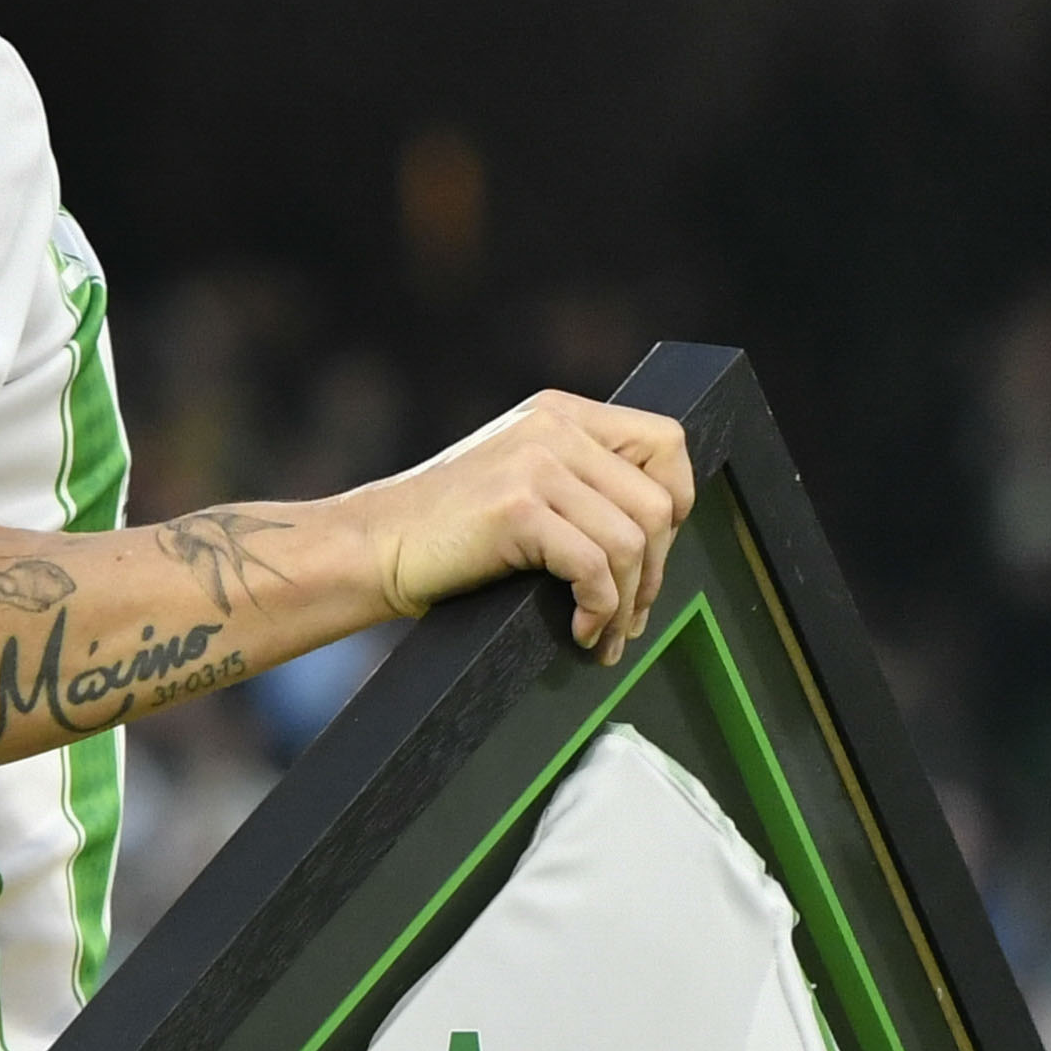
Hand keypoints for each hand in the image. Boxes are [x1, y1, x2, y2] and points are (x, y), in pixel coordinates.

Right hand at [355, 393, 700, 655]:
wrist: (372, 547)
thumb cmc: (449, 533)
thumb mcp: (524, 482)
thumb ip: (584, 483)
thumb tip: (663, 533)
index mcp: (562, 415)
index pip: (667, 441)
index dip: (678, 501)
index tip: (656, 553)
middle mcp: (554, 428)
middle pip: (658, 503)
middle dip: (655, 572)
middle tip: (631, 617)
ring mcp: (535, 463)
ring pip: (631, 541)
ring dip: (626, 603)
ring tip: (604, 636)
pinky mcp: (518, 507)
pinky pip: (594, 567)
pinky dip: (598, 610)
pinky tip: (578, 630)